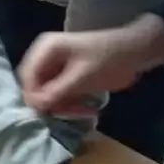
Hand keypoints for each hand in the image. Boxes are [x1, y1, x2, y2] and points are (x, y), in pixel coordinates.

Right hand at [18, 15, 163, 117]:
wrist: (135, 51)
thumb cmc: (109, 60)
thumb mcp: (82, 78)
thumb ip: (57, 91)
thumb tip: (34, 105)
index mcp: (46, 48)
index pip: (27, 76)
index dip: (33, 96)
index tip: (47, 113)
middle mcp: (46, 54)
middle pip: (35, 84)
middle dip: (50, 102)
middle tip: (69, 114)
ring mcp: (56, 64)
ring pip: (48, 91)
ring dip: (62, 104)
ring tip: (83, 112)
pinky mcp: (67, 74)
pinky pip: (60, 92)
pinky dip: (70, 102)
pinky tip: (85, 109)